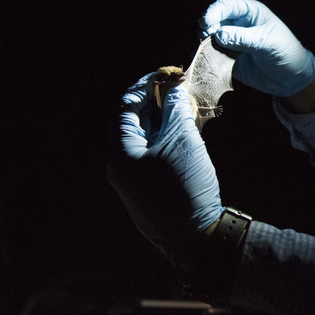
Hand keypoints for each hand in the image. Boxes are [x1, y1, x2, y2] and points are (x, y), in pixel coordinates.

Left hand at [106, 72, 223, 259]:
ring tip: (190, 111)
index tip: (170, 74)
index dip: (148, 84)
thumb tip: (174, 89)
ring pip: (146, 140)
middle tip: (182, 91)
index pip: (126, 104)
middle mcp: (119, 165)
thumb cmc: (184, 187)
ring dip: (166, 122)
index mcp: (120, 151)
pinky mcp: (146, 192)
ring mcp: (131, 181)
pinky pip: (152, 157)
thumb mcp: (182, 141)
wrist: (195, 239)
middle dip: (159, 103)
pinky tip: (188, 137)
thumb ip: (175, 110)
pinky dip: (168, 141)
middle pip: (135, 122)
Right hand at [200, 0, 314, 96]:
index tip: (206, 21)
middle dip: (206, 28)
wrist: (291, 77)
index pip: (228, 6)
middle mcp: (237, 24)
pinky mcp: (228, 58)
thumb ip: (244, 38)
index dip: (215, 11)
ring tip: (205, 52)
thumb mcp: (268, 43)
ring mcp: (231, 41)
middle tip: (204, 37)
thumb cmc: (285, 52)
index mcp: (250, 13)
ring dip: (204, 44)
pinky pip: (213, 56)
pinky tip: (204, 63)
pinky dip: (207, 59)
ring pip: (210, 38)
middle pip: (214, 20)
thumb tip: (219, 35)